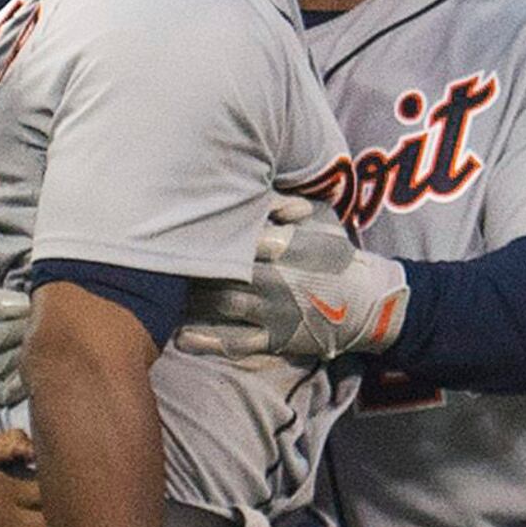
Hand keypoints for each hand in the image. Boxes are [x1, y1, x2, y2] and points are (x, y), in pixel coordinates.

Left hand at [178, 195, 409, 364]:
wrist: (368, 304)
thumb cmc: (337, 256)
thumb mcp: (322, 220)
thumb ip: (287, 202)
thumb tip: (256, 185)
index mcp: (287, 245)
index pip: (240, 233)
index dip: (208, 228)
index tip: (177, 221)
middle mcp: (276, 278)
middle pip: (222, 268)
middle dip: (190, 263)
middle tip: (157, 256)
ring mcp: (274, 310)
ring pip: (221, 302)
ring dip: (189, 299)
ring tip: (161, 292)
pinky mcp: (275, 338)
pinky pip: (236, 341)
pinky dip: (208, 340)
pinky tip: (182, 336)